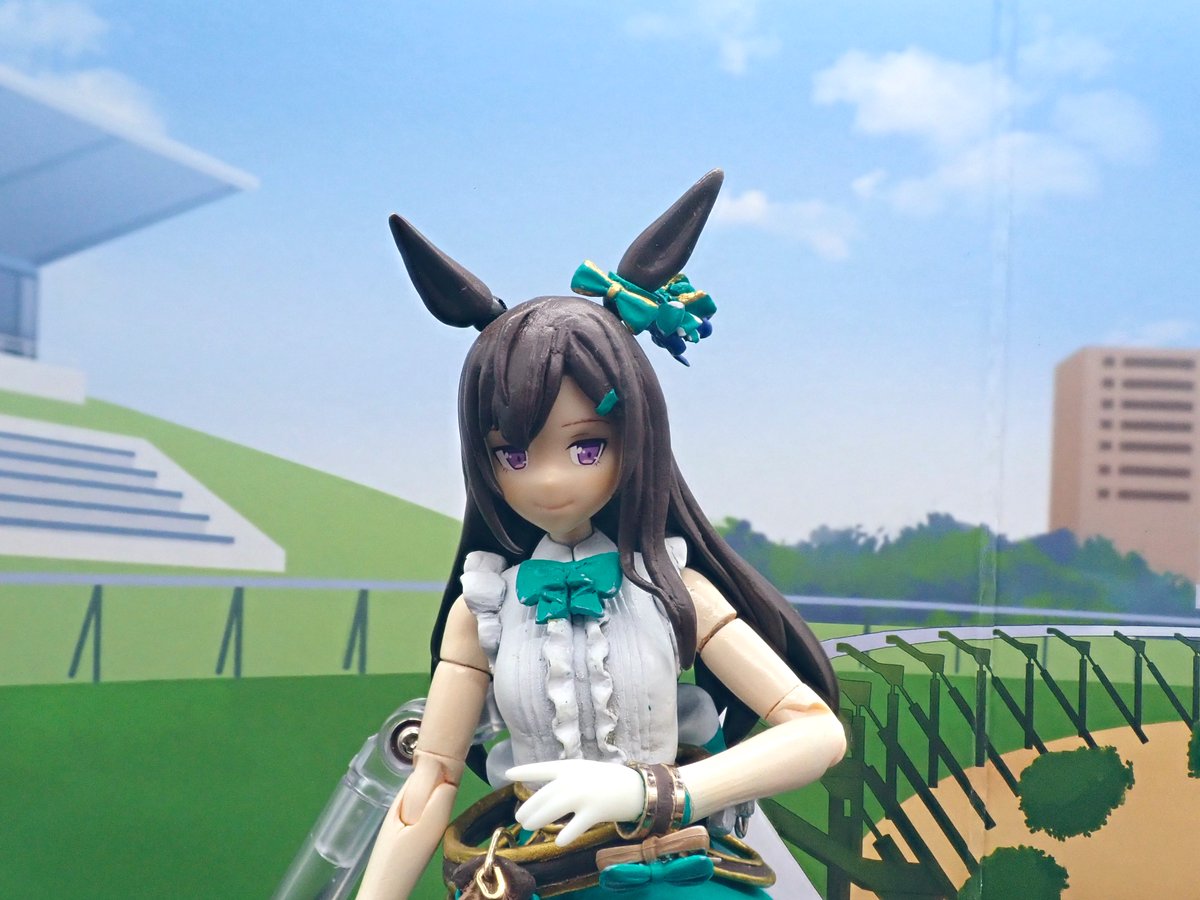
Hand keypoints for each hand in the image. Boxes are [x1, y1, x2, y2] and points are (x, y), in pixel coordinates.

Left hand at [506, 759, 644, 846]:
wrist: (636, 787)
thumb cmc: (608, 780)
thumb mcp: (585, 771)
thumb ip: (565, 779)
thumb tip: (545, 795)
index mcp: (571, 767)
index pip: (543, 768)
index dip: (525, 771)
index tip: (507, 774)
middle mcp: (574, 779)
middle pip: (545, 794)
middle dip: (529, 806)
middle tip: (520, 817)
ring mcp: (584, 795)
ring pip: (554, 808)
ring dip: (538, 818)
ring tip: (528, 826)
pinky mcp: (595, 811)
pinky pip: (576, 825)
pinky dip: (566, 834)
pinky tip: (559, 842)